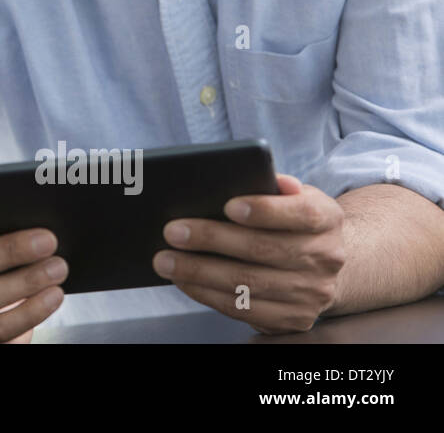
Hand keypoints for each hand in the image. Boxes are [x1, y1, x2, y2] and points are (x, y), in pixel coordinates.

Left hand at [153, 174, 346, 333]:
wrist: (322, 265)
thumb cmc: (290, 220)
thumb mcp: (291, 195)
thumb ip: (273, 184)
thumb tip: (253, 174)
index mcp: (327, 218)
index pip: (302, 213)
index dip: (266, 210)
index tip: (228, 205)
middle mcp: (327, 257)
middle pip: (264, 249)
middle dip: (212, 239)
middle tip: (172, 232)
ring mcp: (313, 293)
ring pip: (249, 283)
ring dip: (200, 272)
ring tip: (165, 260)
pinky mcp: (294, 319)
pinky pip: (245, 309)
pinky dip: (208, 294)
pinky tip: (183, 281)